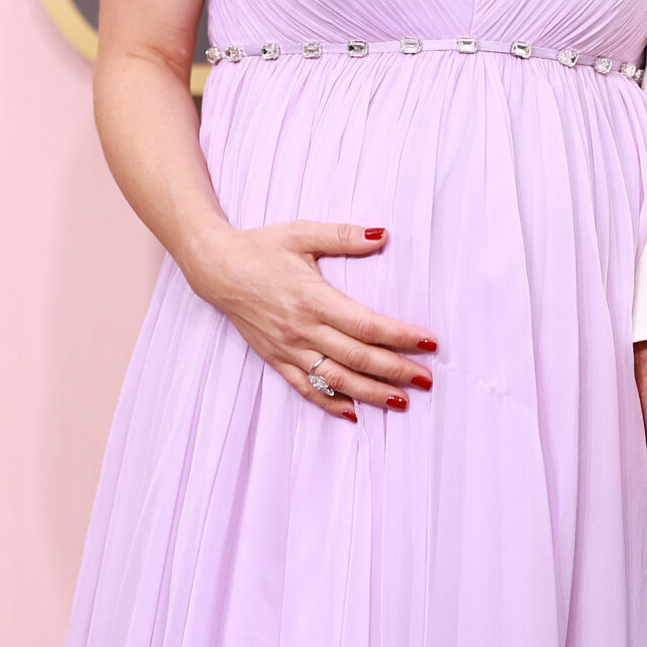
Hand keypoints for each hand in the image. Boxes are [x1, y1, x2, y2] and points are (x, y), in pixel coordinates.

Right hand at [185, 219, 436, 420]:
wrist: (216, 268)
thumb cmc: (262, 248)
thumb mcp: (302, 233)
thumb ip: (343, 236)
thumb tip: (383, 235)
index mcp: (314, 299)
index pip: (367, 326)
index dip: (401, 337)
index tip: (429, 343)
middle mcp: (302, 329)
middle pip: (357, 358)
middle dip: (396, 371)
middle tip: (427, 380)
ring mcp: (288, 348)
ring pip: (335, 380)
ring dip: (370, 393)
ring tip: (401, 403)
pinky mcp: (275, 359)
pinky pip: (306, 387)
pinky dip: (330, 403)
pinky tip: (353, 413)